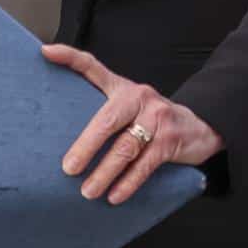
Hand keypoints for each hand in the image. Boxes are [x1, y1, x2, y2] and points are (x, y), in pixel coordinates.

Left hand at [43, 43, 224, 205]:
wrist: (200, 125)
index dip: (70, 57)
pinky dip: (129, 182)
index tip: (46, 52)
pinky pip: (145, 164)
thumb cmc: (152, 118)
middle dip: (86, 146)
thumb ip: (103, 109)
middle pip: (107, 120)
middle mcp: (139, 97)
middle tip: (68, 168)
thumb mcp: (129, 105)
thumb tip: (62, 128)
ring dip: (105, 173)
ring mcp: (157, 117)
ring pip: (126, 147)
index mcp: (122, 87)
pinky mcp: (170, 140)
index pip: (93, 66)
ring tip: (88, 191)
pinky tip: (115, 196)